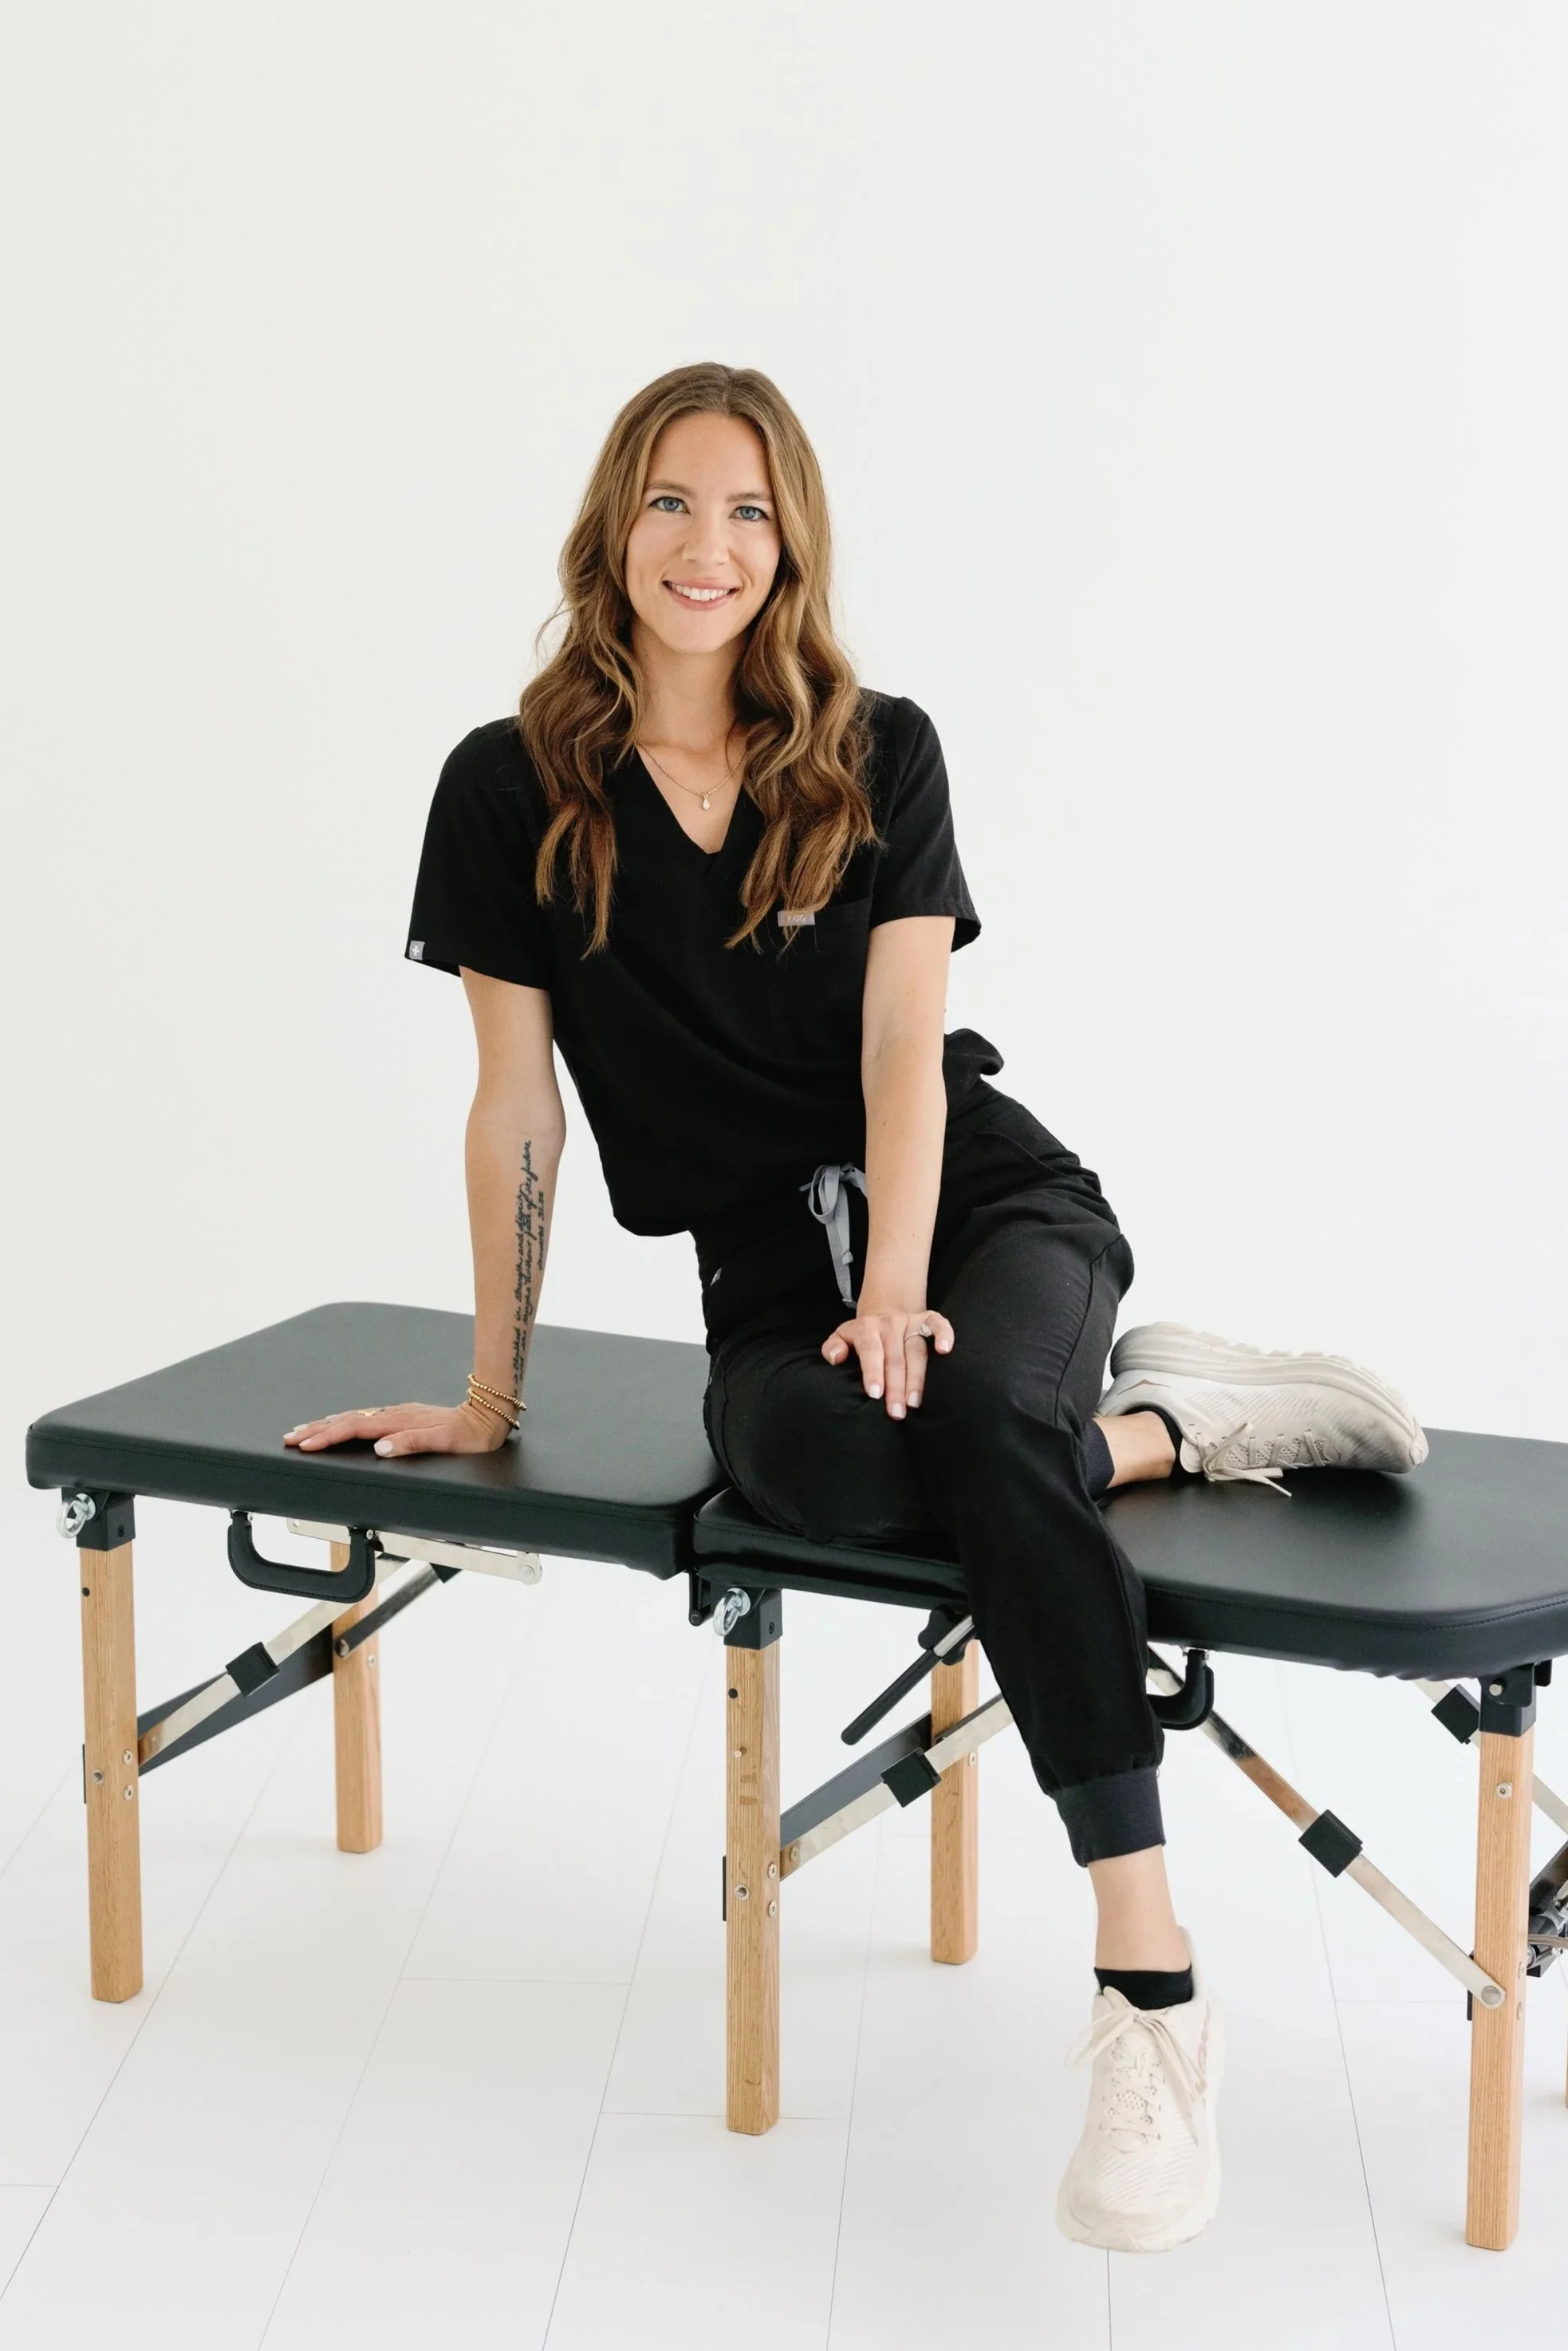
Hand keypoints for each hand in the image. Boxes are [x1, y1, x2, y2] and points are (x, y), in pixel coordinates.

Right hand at [282, 1400, 511, 1457]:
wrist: (487, 1417)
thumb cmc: (469, 1435)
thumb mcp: (445, 1442)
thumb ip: (412, 1443)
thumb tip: (381, 1448)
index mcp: (399, 1421)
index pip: (355, 1428)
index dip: (328, 1436)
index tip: (305, 1444)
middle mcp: (395, 1414)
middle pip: (347, 1420)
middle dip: (316, 1430)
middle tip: (289, 1438)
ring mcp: (397, 1414)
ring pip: (354, 1417)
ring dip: (326, 1424)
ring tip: (302, 1431)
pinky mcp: (401, 1416)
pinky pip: (365, 1417)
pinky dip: (344, 1421)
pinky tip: (337, 1424)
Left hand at [821, 1305, 953, 1418]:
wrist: (883, 1313)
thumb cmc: (861, 1336)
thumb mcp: (841, 1337)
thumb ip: (832, 1347)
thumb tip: (836, 1358)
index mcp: (866, 1328)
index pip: (870, 1350)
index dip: (873, 1372)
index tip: (876, 1394)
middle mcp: (889, 1323)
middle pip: (894, 1357)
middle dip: (896, 1386)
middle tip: (896, 1412)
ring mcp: (910, 1321)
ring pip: (916, 1350)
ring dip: (917, 1377)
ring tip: (914, 1402)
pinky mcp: (927, 1319)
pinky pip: (938, 1323)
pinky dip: (944, 1334)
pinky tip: (945, 1351)